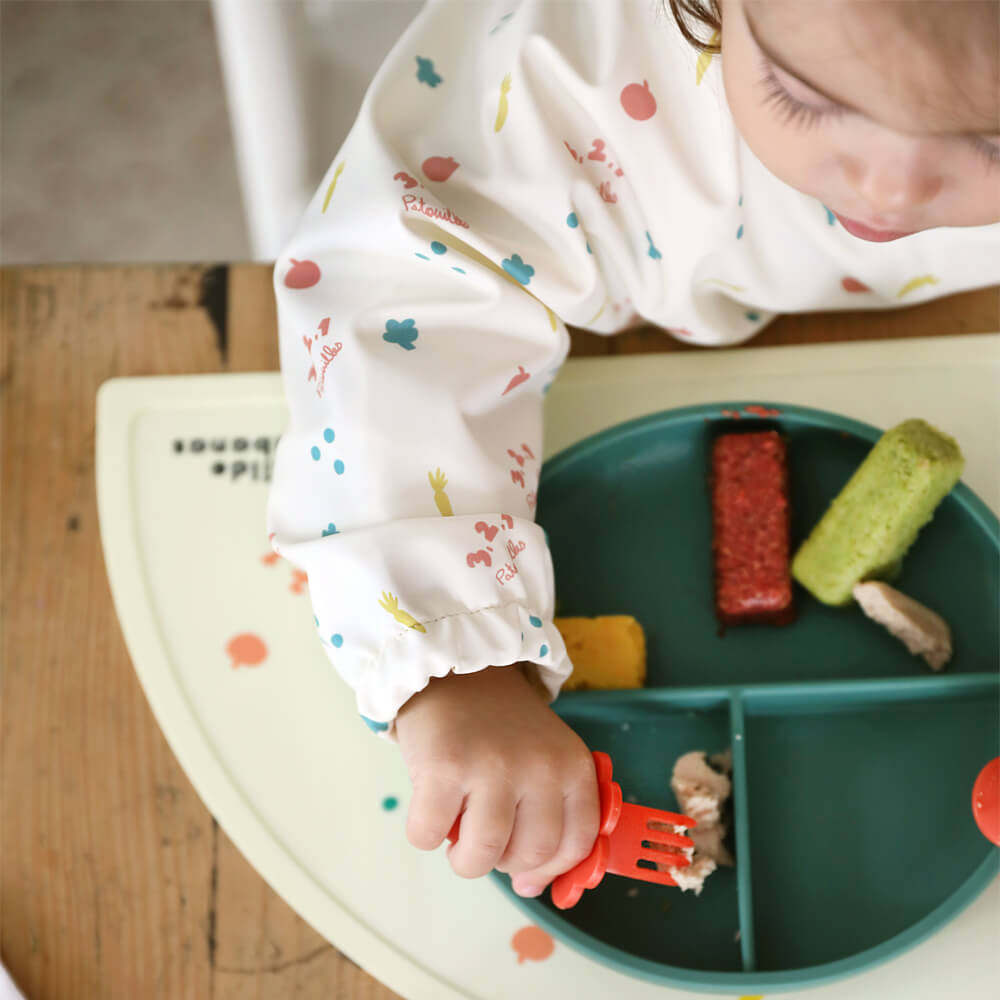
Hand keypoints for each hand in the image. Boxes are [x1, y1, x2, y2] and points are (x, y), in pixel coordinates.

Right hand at [396, 664, 599, 896]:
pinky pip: (430, 835)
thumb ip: (548, 813)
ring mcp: (492, 766)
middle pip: (530, 854)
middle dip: (504, 863)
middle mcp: (539, 766)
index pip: (578, 842)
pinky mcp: (445, 767)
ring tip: (458, 837)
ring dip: (464, 860)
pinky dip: (424, 834)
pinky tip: (430, 808)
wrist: (454, 670)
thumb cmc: (497, 725)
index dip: (550, 869)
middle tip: (486, 841)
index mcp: (571, 766)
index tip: (527, 874)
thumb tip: (532, 885)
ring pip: (483, 855)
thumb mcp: (543, 756)